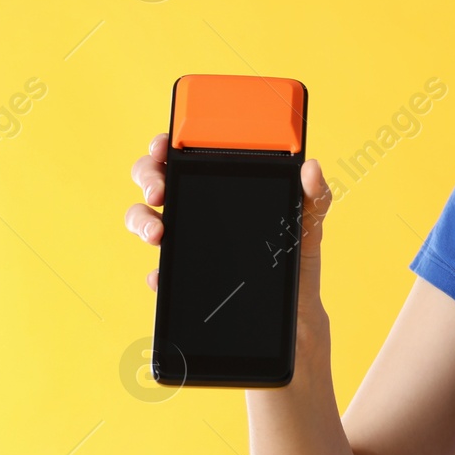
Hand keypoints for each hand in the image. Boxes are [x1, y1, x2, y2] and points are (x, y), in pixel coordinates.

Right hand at [125, 132, 335, 356]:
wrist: (294, 310)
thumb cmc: (295, 257)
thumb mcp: (307, 223)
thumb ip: (313, 195)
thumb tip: (312, 168)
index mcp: (224, 187)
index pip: (186, 155)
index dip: (167, 144)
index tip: (163, 146)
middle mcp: (197, 210)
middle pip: (155, 181)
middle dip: (148, 178)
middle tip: (160, 192)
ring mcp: (185, 242)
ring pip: (144, 221)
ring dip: (141, 221)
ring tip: (158, 233)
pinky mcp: (182, 277)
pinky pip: (158, 273)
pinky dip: (156, 273)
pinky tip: (163, 276)